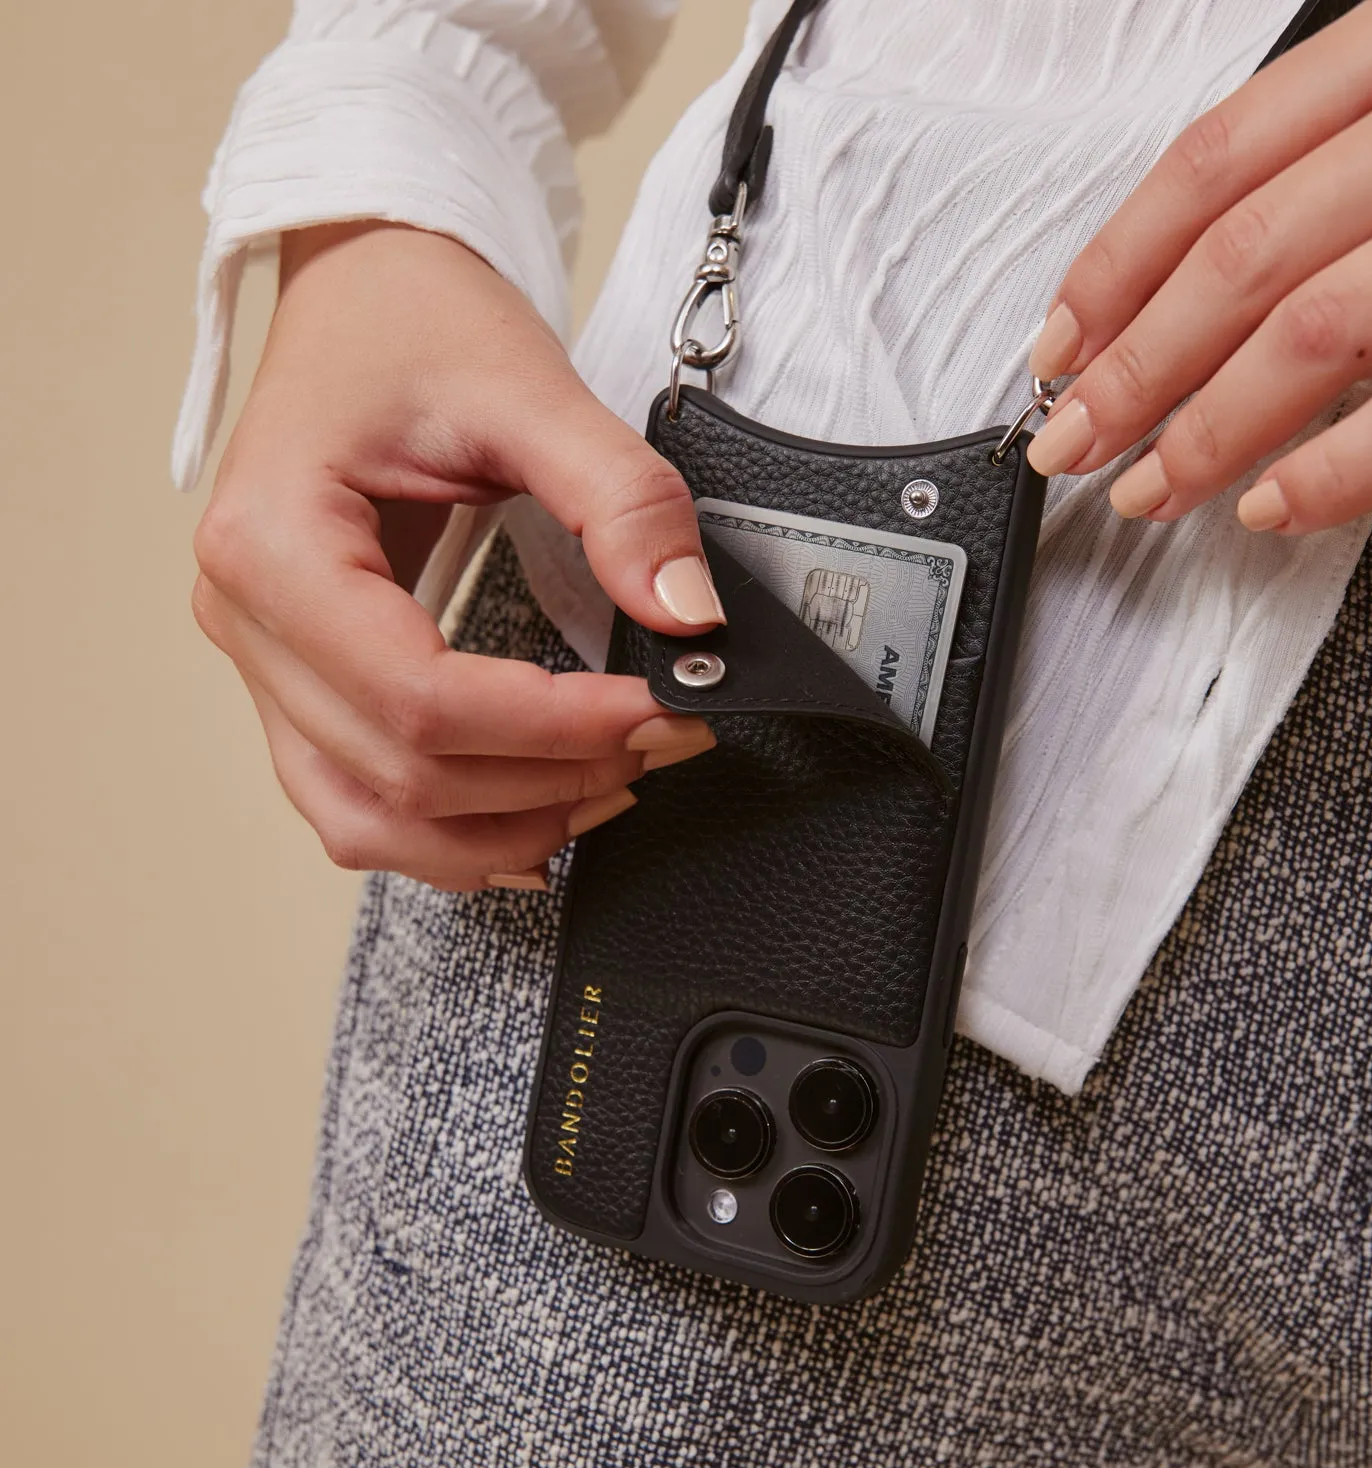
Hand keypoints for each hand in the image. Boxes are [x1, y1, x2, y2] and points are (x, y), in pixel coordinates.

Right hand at [192, 223, 720, 891]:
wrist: (363, 294)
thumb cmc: (415, 324)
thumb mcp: (529, 388)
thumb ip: (620, 500)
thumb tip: (689, 616)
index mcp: (275, 543)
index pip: (418, 696)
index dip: (552, 728)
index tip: (656, 710)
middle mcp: (246, 617)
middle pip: (400, 771)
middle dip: (550, 778)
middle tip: (663, 736)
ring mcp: (262, 660)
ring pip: (367, 817)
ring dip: (499, 828)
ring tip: (610, 789)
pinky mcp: (298, 679)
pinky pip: (355, 800)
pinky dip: (444, 834)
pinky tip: (529, 825)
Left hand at [1025, 0, 1371, 534]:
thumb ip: (1362, 153)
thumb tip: (1197, 289)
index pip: (1216, 161)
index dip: (1115, 269)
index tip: (1059, 350)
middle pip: (1246, 253)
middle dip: (1137, 369)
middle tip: (1077, 444)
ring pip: (1328, 324)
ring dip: (1216, 429)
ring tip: (1156, 490)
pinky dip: (1350, 466)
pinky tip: (1280, 507)